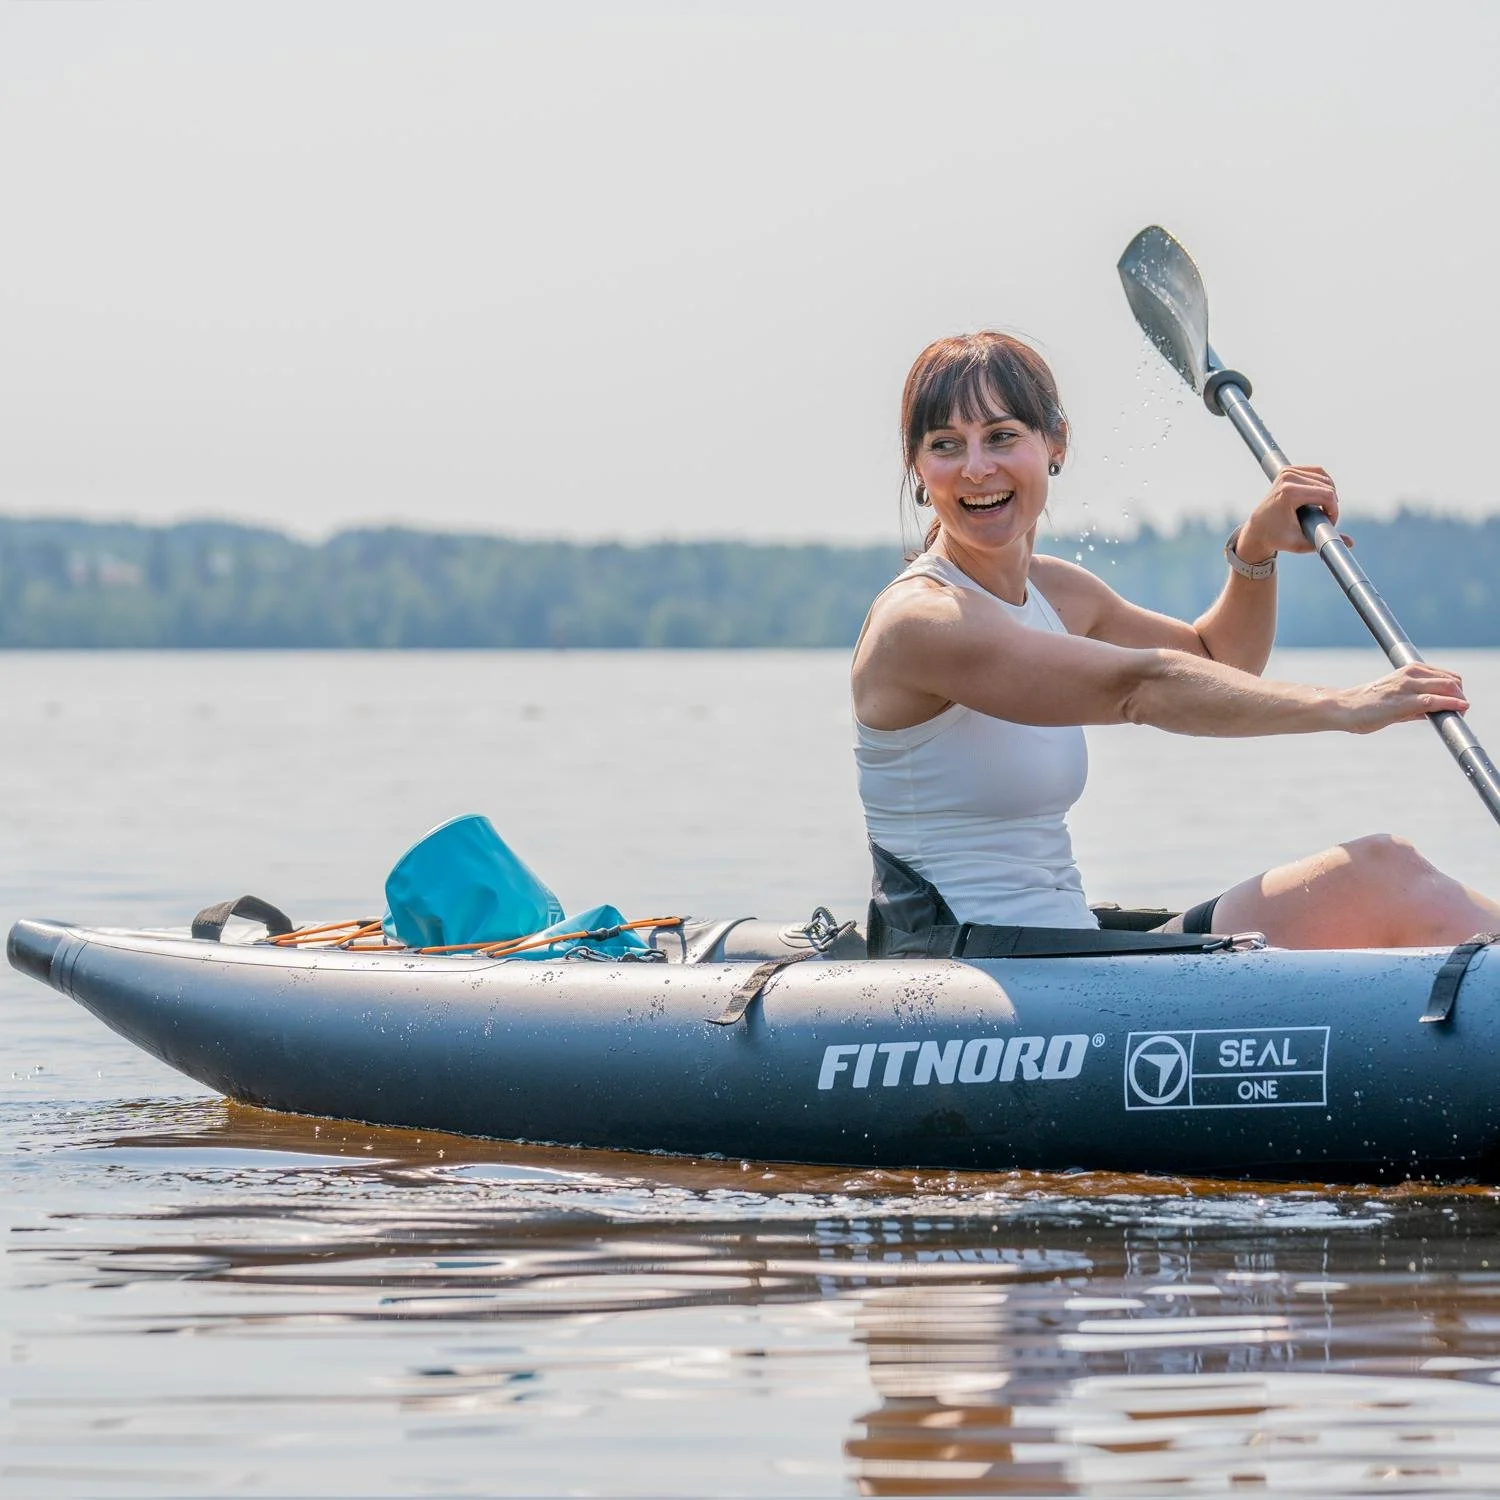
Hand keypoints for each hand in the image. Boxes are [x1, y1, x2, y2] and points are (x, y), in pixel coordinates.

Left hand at [1237, 465, 1350, 559]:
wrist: (1256, 530)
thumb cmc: (1277, 539)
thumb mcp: (1300, 544)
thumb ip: (1325, 542)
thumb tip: (1351, 543)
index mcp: (1289, 493)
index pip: (1327, 494)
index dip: (1334, 510)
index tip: (1330, 522)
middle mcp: (1287, 478)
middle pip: (1327, 485)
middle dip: (1332, 503)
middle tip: (1326, 518)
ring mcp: (1286, 472)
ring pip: (1324, 477)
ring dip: (1329, 493)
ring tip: (1323, 509)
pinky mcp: (1287, 470)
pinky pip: (1316, 472)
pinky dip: (1322, 483)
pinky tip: (1319, 497)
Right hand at [1338, 663, 1468, 733]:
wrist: (1343, 708)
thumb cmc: (1366, 706)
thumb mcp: (1395, 700)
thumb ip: (1417, 706)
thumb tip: (1436, 713)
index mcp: (1410, 671)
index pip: (1446, 676)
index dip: (1456, 690)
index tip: (1458, 704)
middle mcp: (1411, 674)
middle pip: (1451, 681)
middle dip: (1460, 696)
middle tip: (1459, 711)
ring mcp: (1407, 686)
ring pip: (1447, 687)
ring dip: (1459, 701)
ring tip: (1459, 713)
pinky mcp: (1403, 701)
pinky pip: (1434, 700)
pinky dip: (1451, 704)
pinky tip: (1459, 710)